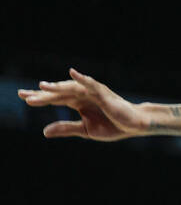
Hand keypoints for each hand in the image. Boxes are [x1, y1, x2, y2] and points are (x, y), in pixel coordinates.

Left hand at [17, 69, 147, 139]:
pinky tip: (72, 73)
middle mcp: (83, 95)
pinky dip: (82, 78)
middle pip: (59, 93)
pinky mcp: (104, 93)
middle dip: (42, 94)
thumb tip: (44, 131)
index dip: (40, 99)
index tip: (23, 98)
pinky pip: (91, 84)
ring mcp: (93, 92)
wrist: (134, 125)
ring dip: (57, 87)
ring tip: (41, 87)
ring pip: (71, 88)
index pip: (55, 99)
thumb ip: (66, 128)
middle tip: (22, 94)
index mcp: (79, 103)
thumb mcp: (86, 130)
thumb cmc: (113, 125)